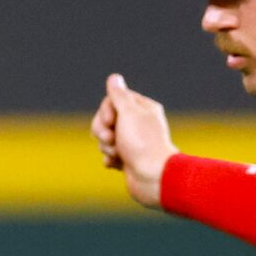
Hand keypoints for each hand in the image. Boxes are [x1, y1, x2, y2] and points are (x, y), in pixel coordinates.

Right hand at [93, 74, 174, 208]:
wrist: (153, 177)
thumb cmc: (142, 143)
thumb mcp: (128, 113)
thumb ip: (118, 95)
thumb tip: (114, 78)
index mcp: (143, 108)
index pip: (114, 100)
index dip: (106, 110)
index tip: (111, 120)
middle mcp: (139, 124)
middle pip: (106, 119)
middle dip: (102, 129)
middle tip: (110, 138)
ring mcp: (133, 143)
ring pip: (106, 138)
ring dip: (106, 146)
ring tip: (117, 154)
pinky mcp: (128, 160)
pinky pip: (109, 155)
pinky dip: (110, 159)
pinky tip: (117, 164)